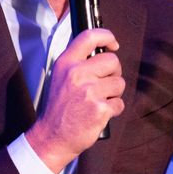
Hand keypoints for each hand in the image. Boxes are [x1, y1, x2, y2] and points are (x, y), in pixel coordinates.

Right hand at [24, 27, 124, 172]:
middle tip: (105, 84)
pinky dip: (114, 110)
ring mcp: (89, 91)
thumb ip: (78, 63)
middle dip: (114, 73)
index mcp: (66, 63)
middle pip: (112, 60)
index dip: (106, 36)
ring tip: (99, 101)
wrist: (52, 137)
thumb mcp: (60, 78)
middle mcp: (77, 74)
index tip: (113, 44)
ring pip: (120, 83)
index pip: (89, 36)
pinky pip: (119, 103)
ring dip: (114, 93)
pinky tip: (100, 114)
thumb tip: (104, 52)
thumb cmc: (59, 108)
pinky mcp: (100, 109)